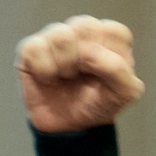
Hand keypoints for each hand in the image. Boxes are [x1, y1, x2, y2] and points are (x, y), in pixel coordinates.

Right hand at [16, 16, 143, 133]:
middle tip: (82, 77)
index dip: (109, 59)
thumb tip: (90, 53)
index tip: (104, 77)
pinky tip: (47, 79)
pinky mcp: (32, 48)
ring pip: (60, 36)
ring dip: (64, 65)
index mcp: (109, 37)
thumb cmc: (97, 104)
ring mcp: (55, 37)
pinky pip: (35, 48)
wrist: (69, 128)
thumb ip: (119, 71)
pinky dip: (43, 70)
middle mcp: (82, 31)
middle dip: (84, 60)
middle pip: (85, 27)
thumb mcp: (123, 94)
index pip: (114, 33)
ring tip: (65, 77)